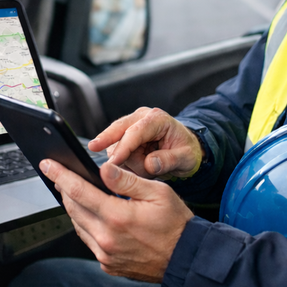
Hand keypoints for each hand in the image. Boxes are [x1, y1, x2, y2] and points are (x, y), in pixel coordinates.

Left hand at [41, 158, 192, 281]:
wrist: (187, 260)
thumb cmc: (176, 224)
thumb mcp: (157, 193)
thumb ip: (126, 180)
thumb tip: (103, 168)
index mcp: (117, 217)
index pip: (78, 191)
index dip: (60, 175)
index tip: (47, 165)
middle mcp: (107, 239)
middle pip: (73, 208)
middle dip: (64, 189)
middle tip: (60, 175)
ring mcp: (106, 255)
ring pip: (78, 225)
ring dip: (74, 207)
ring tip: (75, 192)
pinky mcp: (108, 265)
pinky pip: (89, 241)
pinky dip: (86, 225)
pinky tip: (93, 215)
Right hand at [88, 107, 202, 179]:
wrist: (186, 147)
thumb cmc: (187, 151)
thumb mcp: (186, 158)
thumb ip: (169, 160)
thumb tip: (150, 164)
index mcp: (157, 119)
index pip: (135, 132)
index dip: (123, 148)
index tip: (113, 163)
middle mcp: (142, 118)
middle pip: (117, 129)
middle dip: (107, 143)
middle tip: (98, 158)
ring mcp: (132, 125)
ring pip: (116, 144)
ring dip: (125, 161)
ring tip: (146, 169)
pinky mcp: (126, 135)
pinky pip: (116, 149)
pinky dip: (124, 161)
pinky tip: (138, 166)